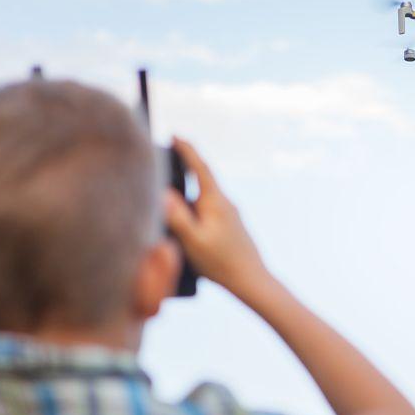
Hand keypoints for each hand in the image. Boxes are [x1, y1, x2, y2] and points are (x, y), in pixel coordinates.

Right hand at [165, 138, 268, 298]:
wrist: (252, 280)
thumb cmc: (221, 262)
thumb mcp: (193, 240)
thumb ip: (177, 216)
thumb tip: (162, 192)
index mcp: (215, 201)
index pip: (200, 167)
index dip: (187, 149)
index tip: (175, 135)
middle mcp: (224, 203)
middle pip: (200, 182)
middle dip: (183, 174)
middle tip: (165, 167)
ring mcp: (229, 215)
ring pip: (202, 200)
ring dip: (187, 202)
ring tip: (171, 215)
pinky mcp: (230, 227)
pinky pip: (207, 213)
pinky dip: (194, 215)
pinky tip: (186, 235)